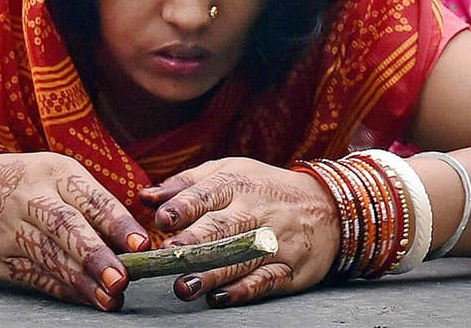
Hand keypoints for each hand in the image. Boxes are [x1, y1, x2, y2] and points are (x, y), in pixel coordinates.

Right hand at [0, 152, 149, 310]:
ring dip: (82, 281)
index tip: (141, 244)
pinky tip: (84, 298)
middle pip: (65, 227)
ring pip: (49, 256)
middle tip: (122, 279)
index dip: (117, 222)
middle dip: (95, 255)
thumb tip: (134, 243)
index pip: (89, 197)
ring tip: (109, 297)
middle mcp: (30, 197)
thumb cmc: (33, 183)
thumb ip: (93, 204)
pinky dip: (62, 289)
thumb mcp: (59, 175)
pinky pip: (34, 276)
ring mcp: (10, 228)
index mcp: (54, 171)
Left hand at [138, 157, 339, 306]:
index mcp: (237, 184)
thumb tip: (144, 197)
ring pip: (240, 258)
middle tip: (168, 256)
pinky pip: (265, 281)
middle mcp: (256, 211)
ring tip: (183, 286)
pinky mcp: (289, 268)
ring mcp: (275, 241)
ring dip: (211, 273)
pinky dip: (243, 290)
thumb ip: (185, 184)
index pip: (208, 193)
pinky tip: (220, 298)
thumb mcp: (228, 172)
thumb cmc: (263, 187)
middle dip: (195, 242)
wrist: (326, 206)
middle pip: (223, 227)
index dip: (184, 206)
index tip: (162, 219)